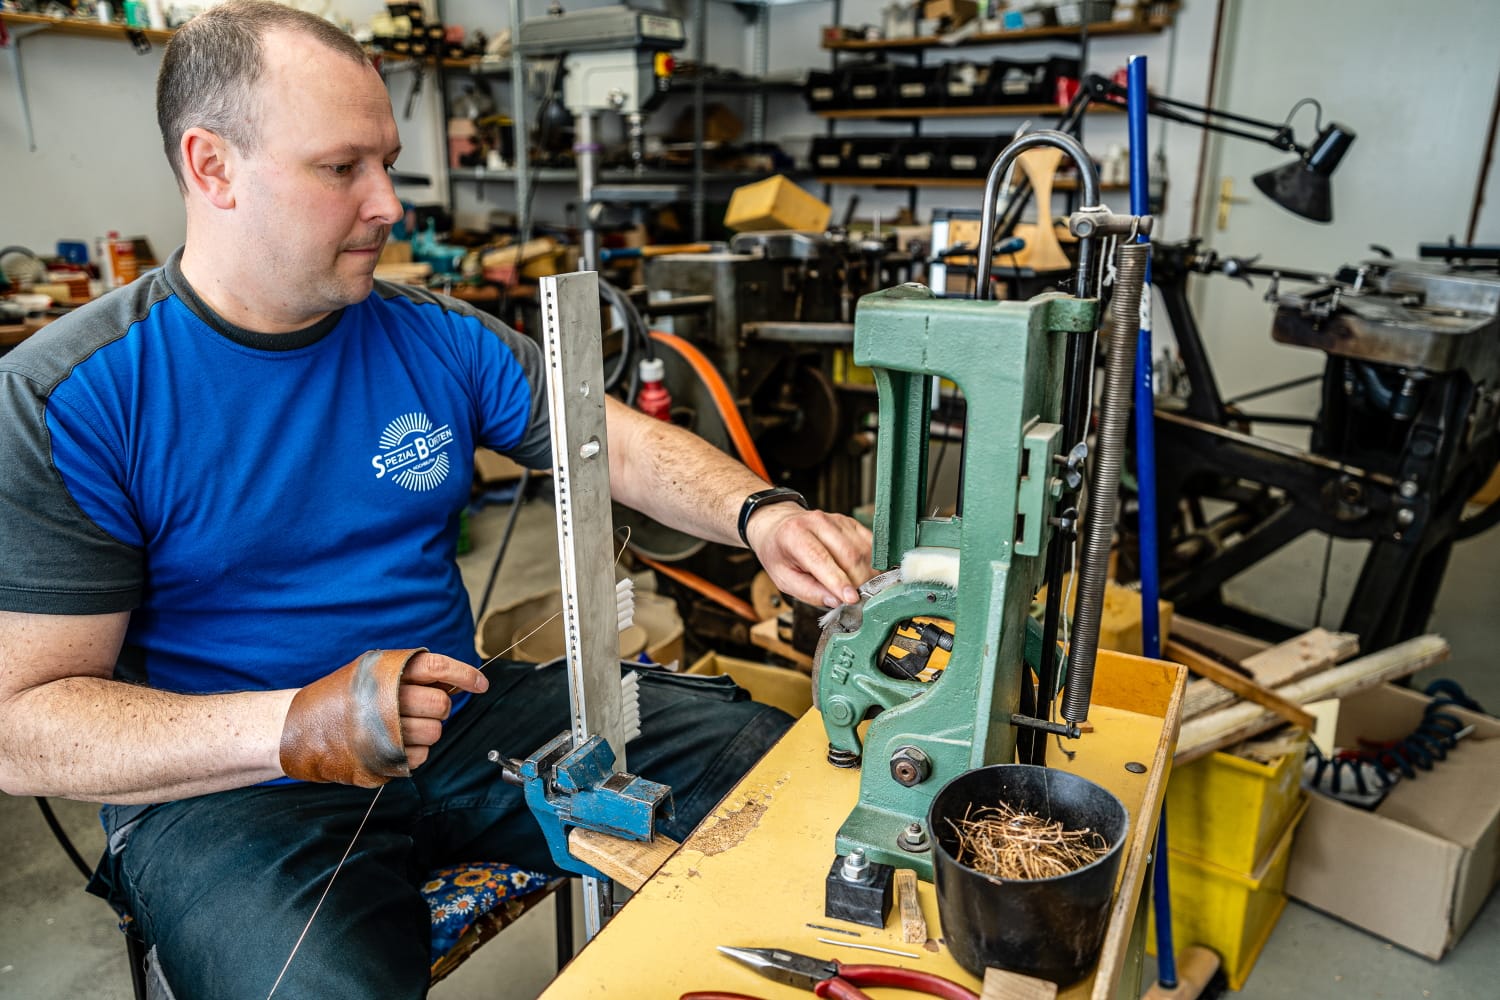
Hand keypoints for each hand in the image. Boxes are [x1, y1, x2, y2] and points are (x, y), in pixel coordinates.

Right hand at [279, 649, 487, 786]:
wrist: (294, 726)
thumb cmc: (341, 697)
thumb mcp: (371, 672)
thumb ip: (410, 674)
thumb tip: (455, 681)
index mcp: (386, 670)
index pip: (438, 668)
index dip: (465, 675)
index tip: (481, 684)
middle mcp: (385, 697)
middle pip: (441, 705)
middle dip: (439, 709)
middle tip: (422, 710)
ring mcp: (382, 730)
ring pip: (434, 733)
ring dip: (426, 733)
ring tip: (400, 728)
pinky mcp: (380, 759)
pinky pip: (420, 757)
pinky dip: (414, 753)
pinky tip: (394, 744)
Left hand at [745, 504, 873, 608]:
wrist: (779, 527)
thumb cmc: (780, 554)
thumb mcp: (784, 579)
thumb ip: (809, 592)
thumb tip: (836, 602)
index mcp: (794, 535)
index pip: (821, 559)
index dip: (839, 581)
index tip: (852, 599)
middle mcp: (817, 522)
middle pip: (849, 554)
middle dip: (858, 581)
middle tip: (859, 600)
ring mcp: (836, 520)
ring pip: (863, 550)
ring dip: (868, 574)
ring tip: (863, 590)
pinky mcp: (850, 522)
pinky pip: (869, 544)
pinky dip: (873, 562)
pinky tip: (867, 574)